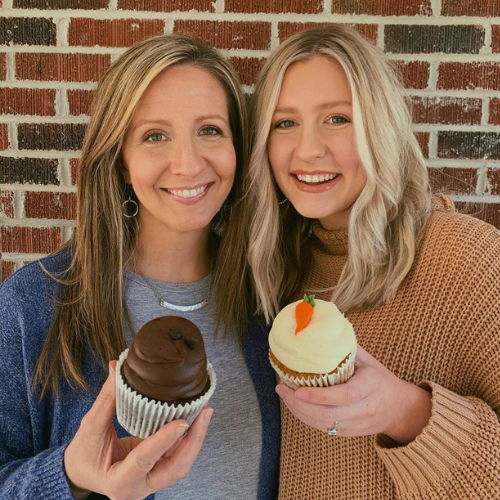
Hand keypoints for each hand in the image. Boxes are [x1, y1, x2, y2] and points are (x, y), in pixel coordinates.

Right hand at [64, 361, 212, 499]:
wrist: (80, 472)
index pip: (145, 459)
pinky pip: (177, 455)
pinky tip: (195, 416)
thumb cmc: (83, 454)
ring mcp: (151, 481)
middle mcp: (140, 486)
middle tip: (205, 412)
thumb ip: (106, 399)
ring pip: (181, 463)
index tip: (182, 421)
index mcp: (119, 481)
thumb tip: (116, 367)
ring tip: (205, 410)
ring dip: (195, 437)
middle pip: (175, 468)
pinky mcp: (158, 470)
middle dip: (194, 440)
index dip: (164, 440)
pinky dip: (188, 437)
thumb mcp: (90, 427)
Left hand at [276, 345, 430, 444]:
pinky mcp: (349, 433)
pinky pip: (323, 429)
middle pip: (328, 414)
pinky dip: (306, 418)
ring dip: (299, 411)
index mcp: (370, 387)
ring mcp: (356, 425)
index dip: (319, 395)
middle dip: (300, 404)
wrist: (400, 408)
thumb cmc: (380, 379)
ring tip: (283, 394)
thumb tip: (321, 330)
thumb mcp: (368, 360)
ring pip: (323, 424)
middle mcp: (364, 409)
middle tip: (282, 388)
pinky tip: (294, 404)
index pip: (343, 396)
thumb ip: (346, 348)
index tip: (298, 390)